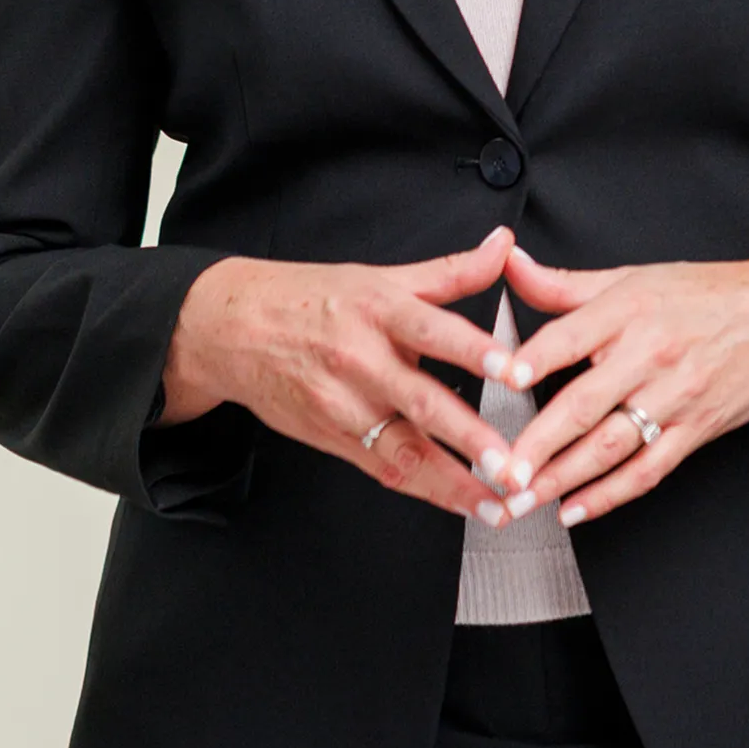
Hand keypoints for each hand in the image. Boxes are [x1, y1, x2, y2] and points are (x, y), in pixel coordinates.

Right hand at [158, 225, 527, 527]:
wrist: (233, 329)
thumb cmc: (312, 299)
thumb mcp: (380, 276)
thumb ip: (450, 271)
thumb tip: (504, 244)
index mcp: (377, 310)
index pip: (432, 330)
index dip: (474, 350)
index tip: (514, 371)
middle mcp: (361, 360)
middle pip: (422, 402)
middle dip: (470, 437)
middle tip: (512, 462)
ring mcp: (344, 406)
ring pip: (405, 450)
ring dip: (454, 482)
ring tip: (498, 504)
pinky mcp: (333, 439)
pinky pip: (385, 468)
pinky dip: (426, 490)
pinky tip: (463, 504)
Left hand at [494, 243, 748, 526]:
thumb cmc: (702, 295)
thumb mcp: (632, 277)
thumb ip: (564, 283)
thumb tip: (508, 263)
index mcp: (629, 308)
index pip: (573, 333)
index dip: (537, 356)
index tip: (504, 379)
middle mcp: (650, 353)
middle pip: (586, 403)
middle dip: (538, 443)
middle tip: (499, 470)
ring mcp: (674, 396)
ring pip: (610, 445)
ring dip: (562, 478)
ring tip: (522, 499)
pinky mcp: (695, 430)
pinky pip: (648, 470)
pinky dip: (609, 495)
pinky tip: (575, 510)